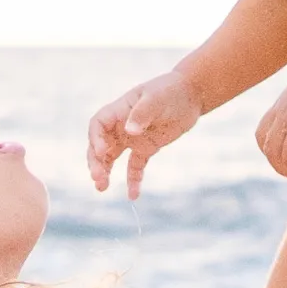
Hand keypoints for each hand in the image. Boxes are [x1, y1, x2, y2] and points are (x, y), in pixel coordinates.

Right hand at [87, 69, 202, 195]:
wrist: (191, 95)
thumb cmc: (171, 91)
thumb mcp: (156, 99)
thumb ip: (142, 114)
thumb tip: (130, 132)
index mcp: (119, 110)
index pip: (98, 125)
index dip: (95, 139)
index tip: (101, 152)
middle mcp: (121, 125)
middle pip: (100, 145)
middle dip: (96, 162)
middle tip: (98, 178)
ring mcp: (132, 138)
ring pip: (112, 158)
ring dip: (106, 172)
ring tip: (102, 188)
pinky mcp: (146, 148)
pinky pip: (135, 167)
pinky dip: (133, 180)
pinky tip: (133, 196)